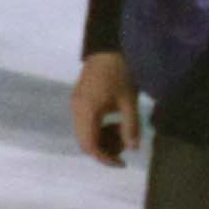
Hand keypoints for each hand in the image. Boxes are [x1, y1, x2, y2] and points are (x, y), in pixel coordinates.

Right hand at [72, 48, 141, 166]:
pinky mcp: (78, 99)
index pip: (90, 146)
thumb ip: (131, 126)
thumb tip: (133, 149)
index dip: (104, 159)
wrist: (109, 46)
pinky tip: (114, 120)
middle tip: (125, 144)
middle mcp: (76, 109)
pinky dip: (98, 128)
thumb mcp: (130, 101)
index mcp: (87, 110)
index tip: (121, 163)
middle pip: (85, 142)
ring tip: (122, 130)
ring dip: (102, 138)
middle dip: (105, 149)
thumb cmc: (121, 71)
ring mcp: (75, 104)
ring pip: (84, 134)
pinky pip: (85, 123)